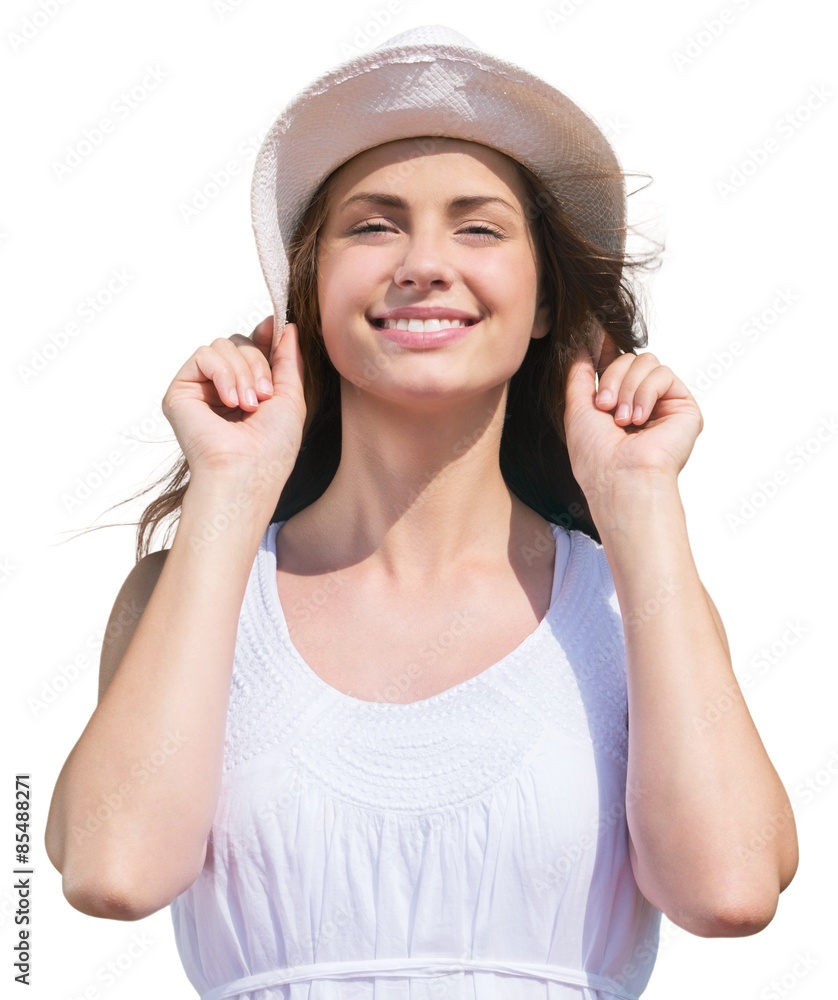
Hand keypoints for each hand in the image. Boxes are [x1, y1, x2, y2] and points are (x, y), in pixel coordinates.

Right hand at [162, 317, 305, 484]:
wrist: (246, 474)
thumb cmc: (272, 449)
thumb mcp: (291, 398)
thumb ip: (288, 361)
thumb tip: (286, 326)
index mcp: (248, 391)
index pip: (253, 348)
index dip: (264, 337)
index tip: (275, 328)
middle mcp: (223, 389)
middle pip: (240, 343)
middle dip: (258, 363)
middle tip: (264, 396)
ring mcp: (201, 390)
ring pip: (223, 346)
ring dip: (243, 371)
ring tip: (248, 405)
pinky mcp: (181, 392)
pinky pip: (204, 355)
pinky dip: (222, 372)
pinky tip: (229, 400)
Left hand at [563, 329, 702, 501]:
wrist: (620, 478)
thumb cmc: (595, 454)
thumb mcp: (576, 408)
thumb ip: (579, 375)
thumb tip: (579, 344)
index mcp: (617, 403)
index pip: (616, 366)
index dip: (606, 349)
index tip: (596, 331)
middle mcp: (641, 402)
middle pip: (629, 359)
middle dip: (612, 378)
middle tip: (604, 407)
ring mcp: (663, 404)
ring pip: (646, 362)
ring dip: (627, 388)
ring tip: (623, 419)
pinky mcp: (683, 405)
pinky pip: (663, 373)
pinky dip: (646, 392)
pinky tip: (640, 418)